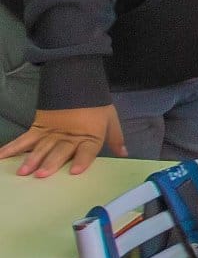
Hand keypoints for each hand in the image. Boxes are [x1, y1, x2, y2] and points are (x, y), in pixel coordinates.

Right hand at [0, 104, 128, 176]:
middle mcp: (69, 136)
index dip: (82, 160)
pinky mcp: (38, 127)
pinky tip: (1, 156)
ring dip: (31, 159)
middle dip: (50, 162)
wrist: (77, 82)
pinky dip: (12, 147)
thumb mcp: (110, 119)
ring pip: (41, 147)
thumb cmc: (95, 105)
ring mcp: (51, 132)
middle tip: (41, 175)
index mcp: (89, 135)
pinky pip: (24, 139)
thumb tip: (124, 153)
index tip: (76, 171)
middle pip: (60, 150)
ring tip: (23, 171)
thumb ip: (115, 137)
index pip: (87, 149)